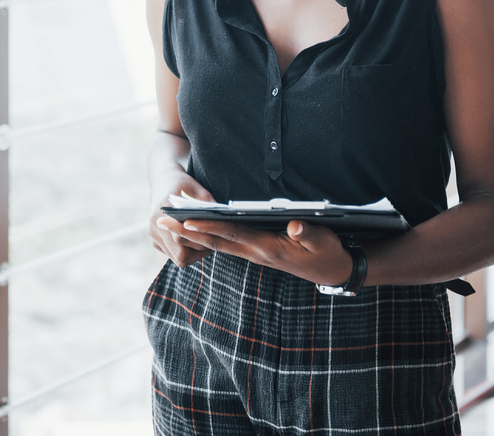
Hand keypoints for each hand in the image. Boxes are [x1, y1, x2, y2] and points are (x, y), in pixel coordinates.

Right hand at [148, 171, 215, 268]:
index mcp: (163, 209)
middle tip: (214, 243)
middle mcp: (155, 225)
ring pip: (178, 259)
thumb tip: (224, 218)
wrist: (161, 183)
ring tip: (206, 243)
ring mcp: (153, 235)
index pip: (180, 236)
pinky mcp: (155, 242)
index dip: (200, 240)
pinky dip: (187, 254)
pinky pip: (174, 257)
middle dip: (199, 251)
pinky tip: (196, 242)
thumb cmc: (182, 185)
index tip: (214, 236)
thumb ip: (207, 203)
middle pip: (180, 253)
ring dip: (194, 255)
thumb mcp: (196, 188)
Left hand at [154, 217, 354, 286]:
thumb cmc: (328, 253)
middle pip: (214, 241)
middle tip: (160, 220)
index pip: (232, 235)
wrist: (333, 272)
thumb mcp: (325, 241)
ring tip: (169, 222)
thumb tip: (295, 225)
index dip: (208, 227)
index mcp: (268, 248)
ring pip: (217, 244)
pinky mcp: (256, 252)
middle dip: (186, 231)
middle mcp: (255, 252)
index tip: (185, 220)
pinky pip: (226, 245)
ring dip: (192, 234)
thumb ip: (310, 233)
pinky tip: (195, 230)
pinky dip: (207, 237)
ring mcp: (253, 254)